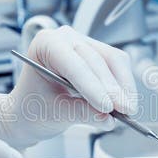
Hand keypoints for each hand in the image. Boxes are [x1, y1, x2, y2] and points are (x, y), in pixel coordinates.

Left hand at [0, 26, 137, 148]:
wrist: (30, 109)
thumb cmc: (32, 107)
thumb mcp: (53, 113)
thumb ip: (79, 113)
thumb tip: (107, 118)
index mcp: (45, 45)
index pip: (73, 63)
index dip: (92, 85)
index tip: (107, 107)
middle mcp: (66, 38)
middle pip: (97, 60)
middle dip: (112, 89)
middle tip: (124, 111)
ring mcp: (84, 44)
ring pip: (114, 61)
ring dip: (123, 87)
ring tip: (127, 111)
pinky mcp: (99, 55)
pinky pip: (118, 67)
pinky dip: (124, 86)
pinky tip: (126, 103)